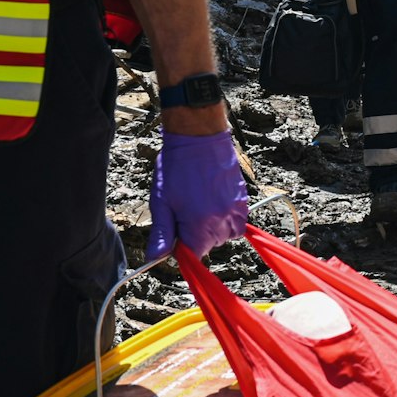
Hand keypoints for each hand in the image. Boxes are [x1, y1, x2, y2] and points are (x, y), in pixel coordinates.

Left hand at [147, 130, 247, 258]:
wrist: (199, 138)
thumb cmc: (176, 168)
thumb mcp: (161, 202)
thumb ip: (161, 233)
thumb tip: (154, 258)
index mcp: (199, 225)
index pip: (192, 255)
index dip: (180, 248)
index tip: (174, 234)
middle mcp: (221, 221)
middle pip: (208, 245)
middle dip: (195, 235)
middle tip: (183, 211)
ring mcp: (235, 210)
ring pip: (224, 235)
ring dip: (212, 228)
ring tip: (199, 206)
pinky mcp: (242, 200)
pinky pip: (237, 222)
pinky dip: (227, 219)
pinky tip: (214, 203)